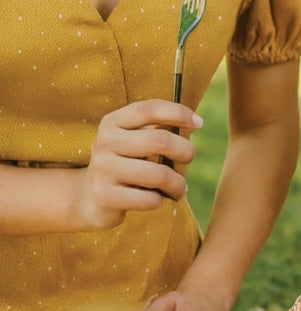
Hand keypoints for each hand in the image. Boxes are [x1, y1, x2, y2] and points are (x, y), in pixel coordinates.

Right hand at [75, 100, 202, 228]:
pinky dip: (161, 200)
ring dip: (178, 184)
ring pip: (160, 174)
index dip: (178, 112)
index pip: (149, 109)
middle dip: (186, 152)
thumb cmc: (126, 165)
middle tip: (188, 160)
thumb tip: (195, 123)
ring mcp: (103, 168)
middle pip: (161, 140)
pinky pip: (150, 199)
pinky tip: (155, 199)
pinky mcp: (105, 195)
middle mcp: (105, 142)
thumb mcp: (134, 141)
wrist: (90, 198)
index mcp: (113, 122)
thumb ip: (158, 130)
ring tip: (179, 188)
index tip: (199, 123)